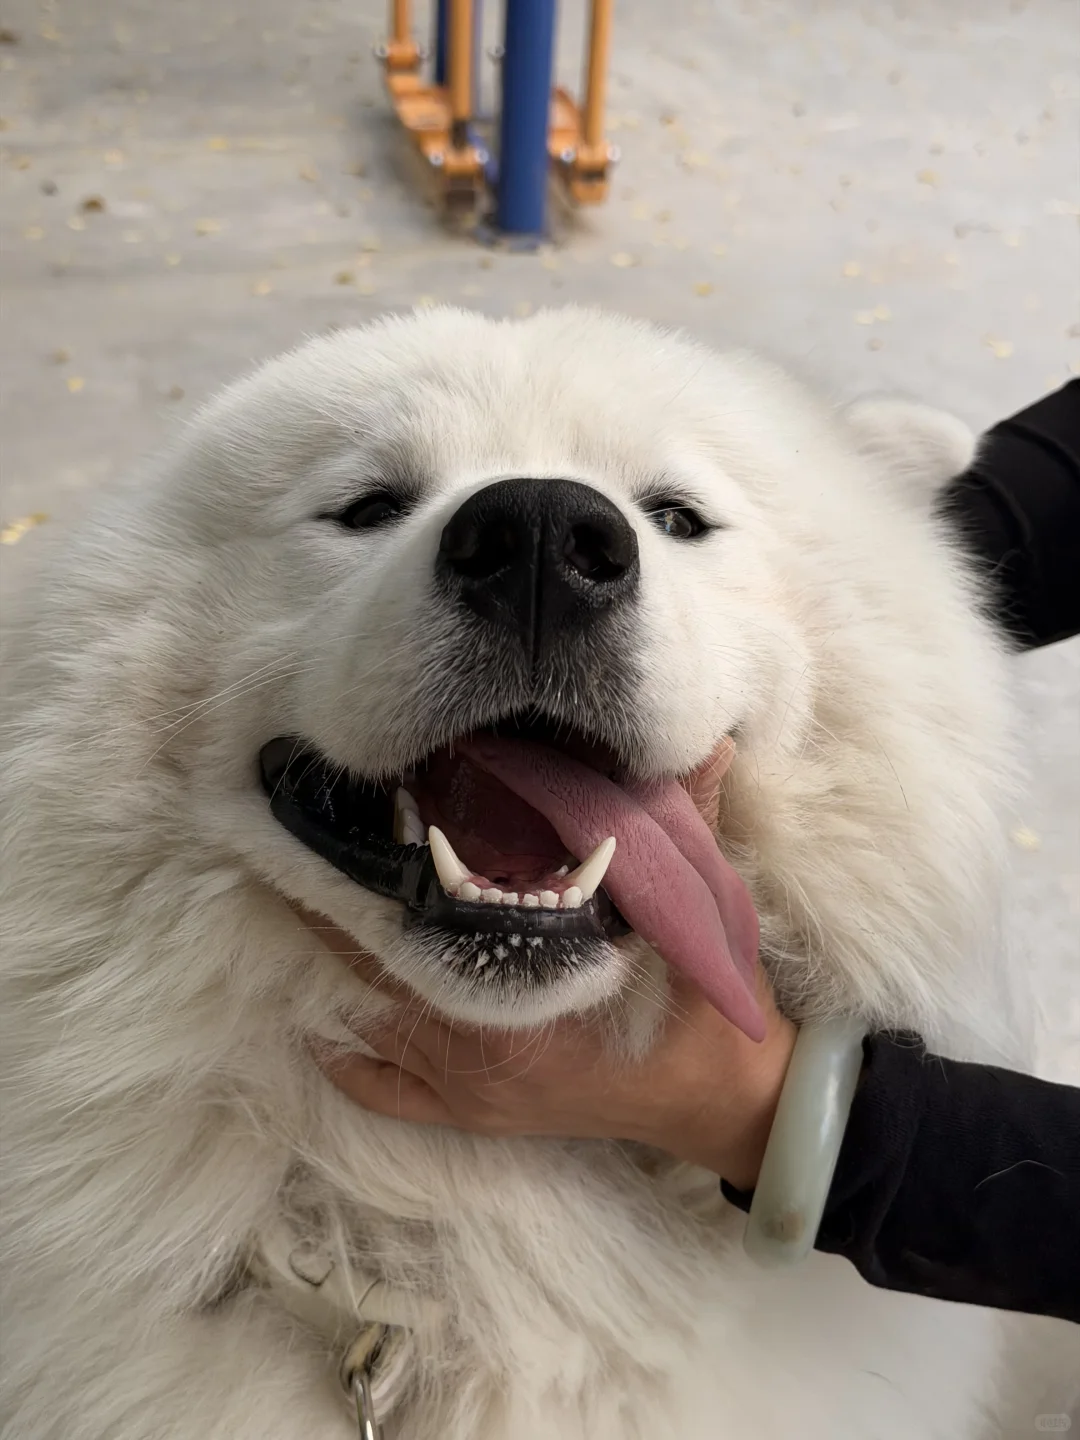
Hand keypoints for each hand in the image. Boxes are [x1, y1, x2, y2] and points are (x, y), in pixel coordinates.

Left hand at [307, 737, 795, 1189]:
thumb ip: (692, 825)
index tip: (333, 830)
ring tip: (291, 908)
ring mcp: (469, 1090)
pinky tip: (318, 1018)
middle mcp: (480, 1051)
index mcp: (527, 999)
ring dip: (330, 970)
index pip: (422, 930)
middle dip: (330, 913)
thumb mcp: (699, 914)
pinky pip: (384, 1091)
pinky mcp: (472, 1115)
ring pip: (368, 1027)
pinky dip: (346, 1055)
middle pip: (376, 974)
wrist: (721, 1104)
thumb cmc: (701, 1012)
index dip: (370, 880)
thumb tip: (706, 742)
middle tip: (286, 855)